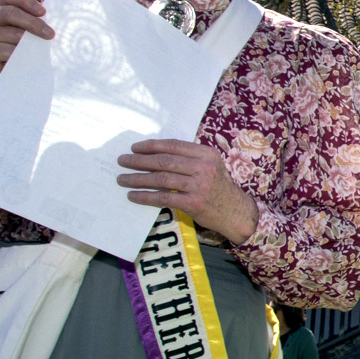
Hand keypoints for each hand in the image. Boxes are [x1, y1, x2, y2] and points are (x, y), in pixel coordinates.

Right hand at [0, 0, 54, 104]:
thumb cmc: (12, 49)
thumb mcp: (21, 30)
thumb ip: (30, 17)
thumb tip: (56, 8)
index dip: (27, 1)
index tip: (43, 11)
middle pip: (11, 13)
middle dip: (33, 23)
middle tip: (50, 33)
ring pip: (13, 33)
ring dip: (29, 43)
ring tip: (38, 50)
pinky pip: (9, 50)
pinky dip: (21, 56)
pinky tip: (26, 60)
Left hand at [120, 139, 257, 241]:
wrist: (236, 213)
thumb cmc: (219, 188)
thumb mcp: (211, 166)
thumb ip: (190, 158)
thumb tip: (157, 154)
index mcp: (206, 154)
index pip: (173, 145)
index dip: (151, 146)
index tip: (134, 147)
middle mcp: (203, 168)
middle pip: (164, 161)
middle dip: (139, 161)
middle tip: (122, 161)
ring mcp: (199, 186)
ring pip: (161, 179)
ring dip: (138, 179)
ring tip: (122, 179)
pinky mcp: (193, 203)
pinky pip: (163, 198)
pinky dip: (145, 196)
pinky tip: (133, 195)